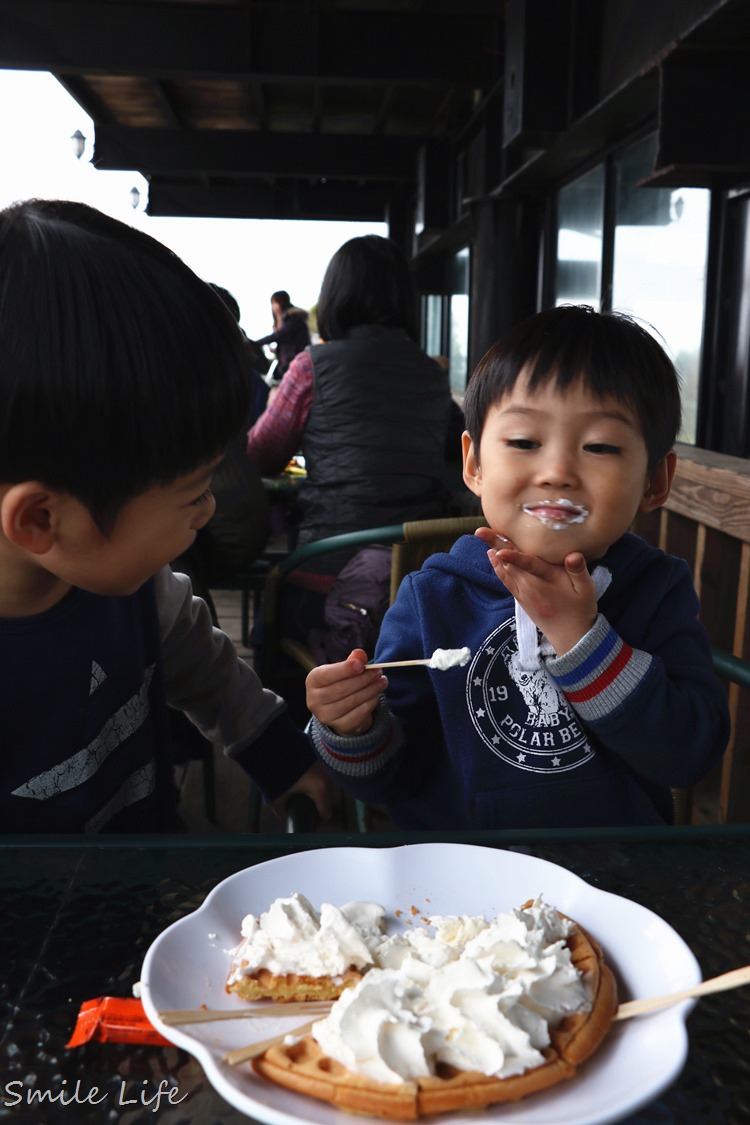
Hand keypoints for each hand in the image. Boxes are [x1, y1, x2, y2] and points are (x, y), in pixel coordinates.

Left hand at [269, 762, 331, 822]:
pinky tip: (300, 780)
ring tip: (300, 794)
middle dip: (316, 806)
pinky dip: (312, 780)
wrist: (269, 747)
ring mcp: (323, 764)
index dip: (318, 822)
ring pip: (323, 785)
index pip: (326, 813)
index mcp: (320, 788)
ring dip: (314, 792)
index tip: (310, 824)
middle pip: (326, 798)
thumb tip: (286, 821)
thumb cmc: (273, 774)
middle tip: (303, 810)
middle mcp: (326, 776)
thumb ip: (283, 814)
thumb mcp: (277, 800)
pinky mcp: (317, 756)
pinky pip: (318, 774)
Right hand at [306, 648, 386, 735]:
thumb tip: (360, 654)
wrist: (339, 709)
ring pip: (352, 701)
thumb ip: (352, 661)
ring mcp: (326, 715)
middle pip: (342, 688)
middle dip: (363, 679)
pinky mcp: (339, 726)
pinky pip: (359, 713)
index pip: (327, 675)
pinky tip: (376, 695)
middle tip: (378, 672)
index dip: (345, 669)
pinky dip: (370, 703)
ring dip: (371, 690)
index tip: (361, 664)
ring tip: (382, 681)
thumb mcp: (343, 669)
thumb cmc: (340, 683)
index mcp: (313, 681)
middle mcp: (315, 700)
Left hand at [478, 530, 596, 654]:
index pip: (529, 565)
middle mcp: (530, 585)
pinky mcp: (520, 597)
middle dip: (496, 544)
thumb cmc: (580, 610)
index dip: (515, 557)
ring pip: (505, 568)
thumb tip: (573, 555)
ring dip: (494, 551)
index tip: (500, 550)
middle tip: (480, 531)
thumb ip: (579, 571)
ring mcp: (523, 591)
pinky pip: (505, 579)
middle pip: (510, 562)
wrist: (570, 637)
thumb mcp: (587, 590)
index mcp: (548, 580)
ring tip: (482, 535)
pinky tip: (491, 554)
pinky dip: (496, 566)